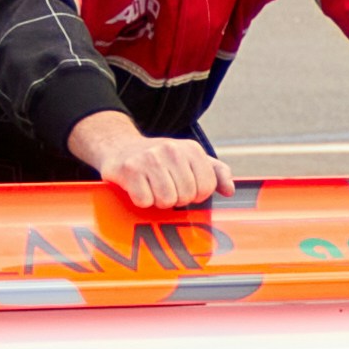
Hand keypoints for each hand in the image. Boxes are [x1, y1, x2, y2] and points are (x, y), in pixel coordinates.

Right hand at [68, 113, 226, 209]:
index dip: (196, 194)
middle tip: (165, 186)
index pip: (207, 187)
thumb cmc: (159, 159)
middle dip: (176, 198)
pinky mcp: (129, 170)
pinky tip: (138, 187)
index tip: (183, 186)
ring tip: (152, 187)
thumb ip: (216, 173)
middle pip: (186, 196)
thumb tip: (229, 190)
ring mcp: (149, 159)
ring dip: (158, 201)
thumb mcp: (190, 159)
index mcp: (191, 149)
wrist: (119, 147)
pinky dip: (141, 200)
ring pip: (166, 201)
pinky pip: (145, 201)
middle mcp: (171, 150)